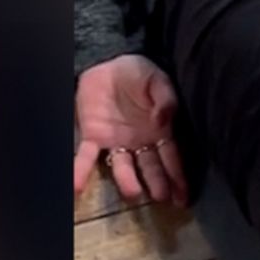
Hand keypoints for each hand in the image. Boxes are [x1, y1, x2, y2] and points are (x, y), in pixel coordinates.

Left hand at [74, 54, 188, 205]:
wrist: (110, 62)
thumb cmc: (139, 73)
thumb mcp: (157, 81)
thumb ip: (165, 100)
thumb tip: (163, 120)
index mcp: (160, 131)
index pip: (171, 157)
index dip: (178, 176)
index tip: (183, 196)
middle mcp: (140, 143)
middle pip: (151, 168)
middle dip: (158, 183)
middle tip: (163, 197)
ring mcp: (117, 142)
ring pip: (123, 167)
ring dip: (128, 181)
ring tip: (134, 193)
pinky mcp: (94, 136)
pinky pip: (86, 156)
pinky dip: (80, 171)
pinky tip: (76, 187)